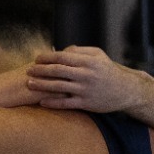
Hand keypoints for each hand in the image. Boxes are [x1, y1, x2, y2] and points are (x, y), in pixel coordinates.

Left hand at [27, 47, 146, 112]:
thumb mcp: (98, 55)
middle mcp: (86, 75)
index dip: (47, 57)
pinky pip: (65, 104)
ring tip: (29, 84)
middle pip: (58, 71)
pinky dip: (52, 102)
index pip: (62, 57)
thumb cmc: (108, 70)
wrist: (126, 91)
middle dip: (40, 70)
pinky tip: (41, 101)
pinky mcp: (86, 104)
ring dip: (41, 85)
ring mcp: (85, 90)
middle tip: (28, 70)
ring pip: (58, 87)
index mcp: (88, 61)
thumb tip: (61, 50)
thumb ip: (80, 51)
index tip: (36, 58)